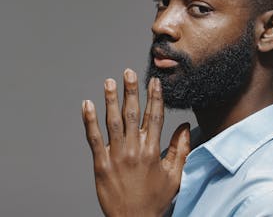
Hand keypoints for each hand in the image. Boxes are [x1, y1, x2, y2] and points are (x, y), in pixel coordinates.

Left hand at [82, 68, 190, 216]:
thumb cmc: (155, 200)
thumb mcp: (174, 176)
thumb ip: (180, 149)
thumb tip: (186, 126)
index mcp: (152, 151)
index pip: (154, 117)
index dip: (154, 97)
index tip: (153, 81)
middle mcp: (134, 149)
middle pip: (133, 114)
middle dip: (131, 91)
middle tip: (128, 72)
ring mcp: (116, 156)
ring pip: (113, 122)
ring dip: (110, 100)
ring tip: (109, 82)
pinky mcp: (100, 164)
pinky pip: (94, 138)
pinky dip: (89, 121)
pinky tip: (87, 105)